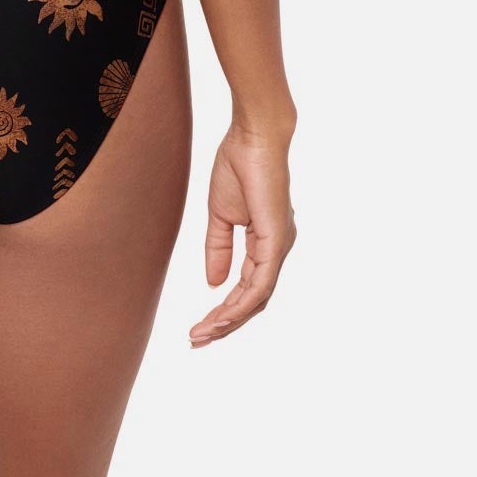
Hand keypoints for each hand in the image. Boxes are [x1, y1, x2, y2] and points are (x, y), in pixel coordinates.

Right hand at [189, 122, 295, 346]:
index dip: (224, 310)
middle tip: (197, 340)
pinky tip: (222, 318)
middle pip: (254, 301)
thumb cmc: (239, 164)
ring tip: (203, 334)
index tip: (199, 326)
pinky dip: (241, 305)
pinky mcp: (275, 241)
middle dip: (225, 324)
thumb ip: (219, 248)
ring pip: (257, 299)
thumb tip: (214, 283)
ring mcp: (279, 247)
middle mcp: (277, 249)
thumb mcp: (221, 214)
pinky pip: (261, 285)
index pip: (247, 288)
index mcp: (266, 242)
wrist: (252, 136)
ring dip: (229, 321)